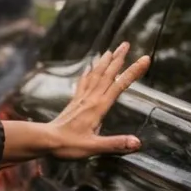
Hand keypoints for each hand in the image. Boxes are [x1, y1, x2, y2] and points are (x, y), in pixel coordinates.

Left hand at [40, 42, 150, 159]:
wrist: (45, 141)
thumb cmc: (68, 145)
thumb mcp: (94, 147)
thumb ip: (115, 143)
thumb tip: (137, 142)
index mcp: (99, 107)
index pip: (120, 85)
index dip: (133, 72)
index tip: (145, 59)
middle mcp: (91, 99)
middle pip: (108, 74)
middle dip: (118, 59)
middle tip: (126, 44)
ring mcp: (82, 99)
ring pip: (95, 75)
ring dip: (104, 62)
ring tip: (111, 50)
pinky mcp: (74, 102)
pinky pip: (83, 83)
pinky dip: (88, 73)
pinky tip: (89, 67)